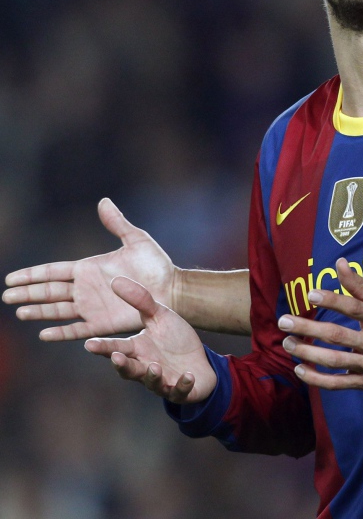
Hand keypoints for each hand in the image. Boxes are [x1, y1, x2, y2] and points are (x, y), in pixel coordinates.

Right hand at [4, 198, 176, 340]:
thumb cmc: (156, 265)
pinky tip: (44, 333)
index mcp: (89, 268)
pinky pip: (77, 329)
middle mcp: (86, 289)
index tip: (11, 278)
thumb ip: (117, 223)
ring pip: (57, 310)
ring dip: (38, 311)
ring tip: (19, 311)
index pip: (53, 272)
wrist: (172, 289)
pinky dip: (61, 333)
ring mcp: (92, 307)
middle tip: (6, 296)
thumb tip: (103, 201)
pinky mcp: (102, 323)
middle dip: (28, 293)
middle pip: (49, 291)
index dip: (32, 275)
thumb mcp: (136, 240)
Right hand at [84, 276, 216, 403]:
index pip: (116, 348)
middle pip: (129, 369)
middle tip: (115, 357)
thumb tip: (116, 280)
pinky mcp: (181, 390)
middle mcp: (145, 367)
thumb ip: (141, 301)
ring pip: (152, 382)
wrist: (200, 360)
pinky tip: (187, 375)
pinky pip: (181, 390)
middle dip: (122, 365)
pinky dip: (183, 384)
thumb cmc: (174, 339)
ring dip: (152, 376)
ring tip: (155, 367)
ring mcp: (162, 381)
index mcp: (137, 349)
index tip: (89, 344)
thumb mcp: (160, 316)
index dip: (103, 347)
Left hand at [279, 258, 362, 391]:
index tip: (310, 294)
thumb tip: (339, 263)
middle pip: (337, 336)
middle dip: (308, 329)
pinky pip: (336, 383)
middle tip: (284, 322)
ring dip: (306, 353)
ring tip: (287, 343)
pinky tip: (299, 369)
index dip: (332, 301)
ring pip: (333, 361)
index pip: (355, 308)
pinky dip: (316, 379)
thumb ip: (359, 284)